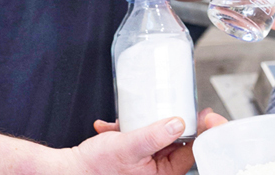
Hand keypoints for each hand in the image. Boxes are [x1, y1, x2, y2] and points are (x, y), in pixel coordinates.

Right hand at [78, 110, 227, 174]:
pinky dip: (126, 129)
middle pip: (173, 140)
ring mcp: (145, 163)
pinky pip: (138, 138)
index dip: (198, 130)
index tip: (203, 112)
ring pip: (155, 136)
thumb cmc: (95, 168)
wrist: (70, 170)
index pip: (190, 151)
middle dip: (162, 122)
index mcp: (162, 174)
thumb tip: (178, 123)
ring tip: (121, 124)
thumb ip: (154, 135)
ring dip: (140, 124)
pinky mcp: (133, 157)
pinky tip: (112, 128)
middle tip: (160, 106)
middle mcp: (156, 171)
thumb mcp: (129, 146)